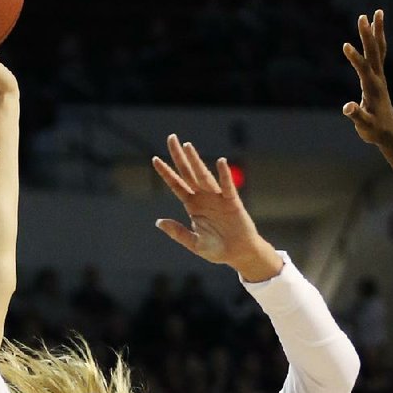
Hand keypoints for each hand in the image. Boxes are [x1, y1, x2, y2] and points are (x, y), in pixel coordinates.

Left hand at [152, 136, 281, 280]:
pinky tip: (220, 162)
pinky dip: (224, 175)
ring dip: (196, 161)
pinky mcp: (232, 202)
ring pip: (204, 176)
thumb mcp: (194, 243)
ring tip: (187, 146)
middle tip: (171, 138)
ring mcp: (217, 198)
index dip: (166, 173)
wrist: (238, 254)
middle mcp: (203, 197)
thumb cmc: (217, 249)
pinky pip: (227, 186)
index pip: (176, 185)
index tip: (154, 159)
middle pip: (188, 173)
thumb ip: (178, 232)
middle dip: (179, 156)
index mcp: (192, 205)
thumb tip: (158, 222)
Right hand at [342, 10, 392, 145]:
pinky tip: (373, 32)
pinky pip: (378, 54)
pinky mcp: (378, 77)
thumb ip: (356, 115)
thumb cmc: (374, 129)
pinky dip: (376, 41)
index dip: (354, 58)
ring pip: (379, 49)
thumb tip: (348, 107)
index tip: (345, 45)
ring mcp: (379, 76)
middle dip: (368, 35)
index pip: (363, 69)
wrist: (388, 131)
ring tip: (376, 13)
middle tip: (362, 16)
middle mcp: (378, 78)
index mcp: (372, 88)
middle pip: (374, 52)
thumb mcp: (364, 125)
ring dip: (377, 31)